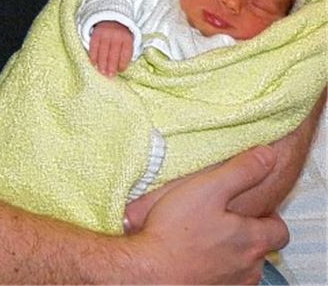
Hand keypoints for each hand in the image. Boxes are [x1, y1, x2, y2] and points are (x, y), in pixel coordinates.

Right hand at [88, 21, 132, 75]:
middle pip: (114, 53)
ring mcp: (105, 34)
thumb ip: (125, 52)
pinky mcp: (96, 34)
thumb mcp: (127, 40)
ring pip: (103, 51)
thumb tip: (120, 69)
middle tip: (110, 75)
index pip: (126, 53)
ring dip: (102, 63)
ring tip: (102, 71)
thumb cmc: (120, 35)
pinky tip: (94, 63)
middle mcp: (116, 35)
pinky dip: (93, 55)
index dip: (123, 63)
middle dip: (112, 65)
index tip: (120, 71)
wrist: (110, 19)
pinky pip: (94, 46)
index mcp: (127, 38)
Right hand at [125, 146, 287, 283]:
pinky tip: (194, 256)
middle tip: (224, 220)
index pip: (279, 231)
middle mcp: (248, 267)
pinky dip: (214, 268)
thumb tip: (266, 156)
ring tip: (205, 237)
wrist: (150, 271)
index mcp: (251, 240)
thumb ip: (241, 171)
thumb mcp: (208, 188)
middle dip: (246, 235)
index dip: (269, 217)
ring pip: (242, 267)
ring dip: (230, 253)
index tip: (254, 209)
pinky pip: (223, 279)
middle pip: (260, 250)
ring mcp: (232, 284)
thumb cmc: (175, 233)